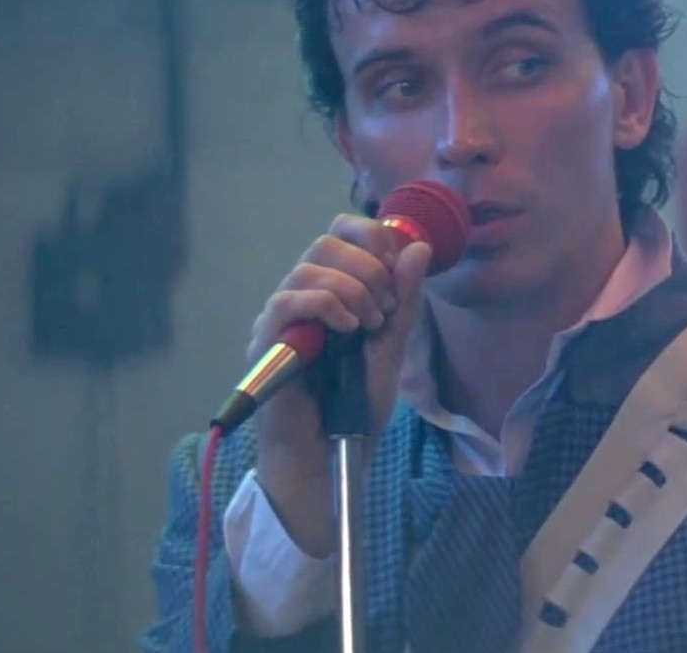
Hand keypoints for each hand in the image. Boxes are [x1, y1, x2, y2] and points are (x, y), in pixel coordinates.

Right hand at [246, 213, 431, 557]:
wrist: (331, 452)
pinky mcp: (267, 340)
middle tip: (384, 311)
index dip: (373, 237)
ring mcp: (282, 318)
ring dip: (354, 290)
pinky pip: (290, 299)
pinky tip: (347, 330)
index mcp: (331, 292)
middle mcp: (302, 297)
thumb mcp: (392, 345)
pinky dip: (328, 305)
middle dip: (369, 268)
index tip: (397, 269)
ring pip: (310, 266)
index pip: (341, 233)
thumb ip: (404, 299)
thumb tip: (418, 247)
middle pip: (326, 241)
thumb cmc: (356, 404)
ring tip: (368, 328)